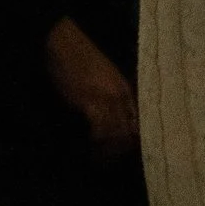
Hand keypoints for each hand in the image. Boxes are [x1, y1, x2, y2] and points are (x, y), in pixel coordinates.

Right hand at [45, 19, 136, 156]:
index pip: (142, 118)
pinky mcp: (92, 101)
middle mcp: (123, 94)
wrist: (62, 43)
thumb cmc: (78, 59)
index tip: (133, 152)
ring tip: (102, 161)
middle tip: (114, 162)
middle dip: (126, 149)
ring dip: (112, 150)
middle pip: (134, 129)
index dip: (139, 137)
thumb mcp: (103, 78)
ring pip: (120, 132)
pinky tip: (92, 151)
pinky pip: (102, 129)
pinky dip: (99, 143)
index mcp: (127, 88)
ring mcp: (109, 98)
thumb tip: (115, 118)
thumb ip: (112, 96)